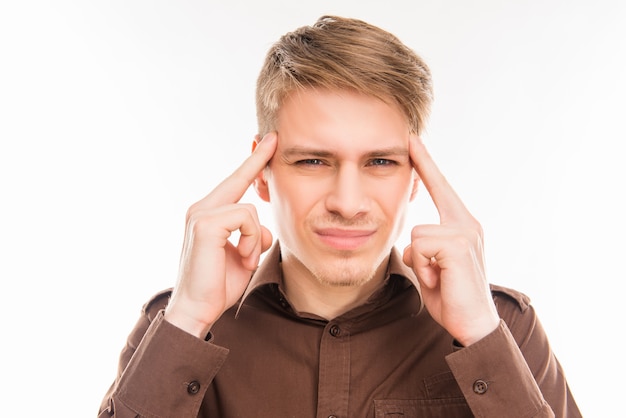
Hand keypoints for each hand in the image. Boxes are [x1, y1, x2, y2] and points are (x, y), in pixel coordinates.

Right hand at [164, 133, 277, 337]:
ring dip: (257, 239)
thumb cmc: (218, 285)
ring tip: (246, 259)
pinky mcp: (205, 224)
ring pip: (250, 209)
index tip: (266, 143)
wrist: (197, 309)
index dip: (251, 164)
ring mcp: (201, 215)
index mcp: (209, 215)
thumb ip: (253, 237)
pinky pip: (247, 219)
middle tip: (273, 137)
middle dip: (257, 160)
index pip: (234, 184)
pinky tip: (243, 257)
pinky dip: (252, 241)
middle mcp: (201, 209)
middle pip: (237, 178)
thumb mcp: (243, 255)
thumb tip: (264, 229)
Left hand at [403, 135, 498, 345]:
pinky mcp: (459, 245)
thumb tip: (407, 242)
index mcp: (461, 225)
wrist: (472, 324)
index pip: (441, 187)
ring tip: (436, 277)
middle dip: (426, 193)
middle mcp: (467, 223)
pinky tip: (438, 280)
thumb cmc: (450, 296)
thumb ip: (423, 248)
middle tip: (422, 203)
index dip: (426, 162)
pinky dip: (421, 267)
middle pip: (435, 189)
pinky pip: (419, 245)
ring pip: (417, 233)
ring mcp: (466, 232)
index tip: (412, 139)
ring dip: (418, 261)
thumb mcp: (432, 266)